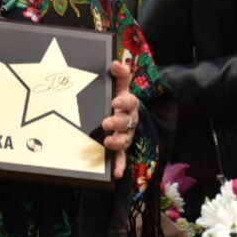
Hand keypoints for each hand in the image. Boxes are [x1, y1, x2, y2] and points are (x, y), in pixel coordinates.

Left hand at [100, 61, 141, 178]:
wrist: (116, 112)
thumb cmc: (115, 98)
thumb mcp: (117, 85)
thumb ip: (119, 75)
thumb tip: (116, 62)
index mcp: (129, 104)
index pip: (130, 101)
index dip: (124, 102)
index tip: (115, 101)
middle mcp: (130, 120)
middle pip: (128, 122)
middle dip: (118, 122)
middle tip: (106, 122)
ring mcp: (125, 135)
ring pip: (125, 140)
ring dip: (118, 142)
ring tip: (108, 141)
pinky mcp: (120, 149)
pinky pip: (122, 158)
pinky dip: (120, 166)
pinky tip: (117, 174)